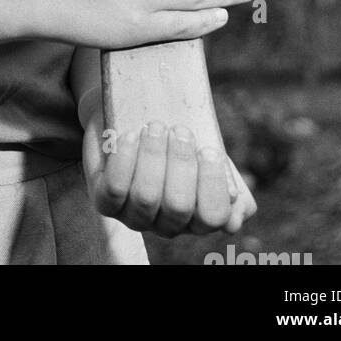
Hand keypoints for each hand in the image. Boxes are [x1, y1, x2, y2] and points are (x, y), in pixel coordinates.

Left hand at [82, 115, 258, 236]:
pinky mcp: (106, 204)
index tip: (208, 149)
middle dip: (180, 163)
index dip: (212, 183)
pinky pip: (115, 190)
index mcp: (198, 217)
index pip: (213, 216)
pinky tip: (131, 136)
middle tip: (179, 131)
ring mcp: (135, 217)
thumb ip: (230, 186)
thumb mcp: (208, 157)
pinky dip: (125, 160)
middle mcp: (168, 224)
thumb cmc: (176, 142)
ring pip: (146, 197)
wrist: (132, 116)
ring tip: (155, 127)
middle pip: (178, 205)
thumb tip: (234, 220)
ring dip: (152, 157)